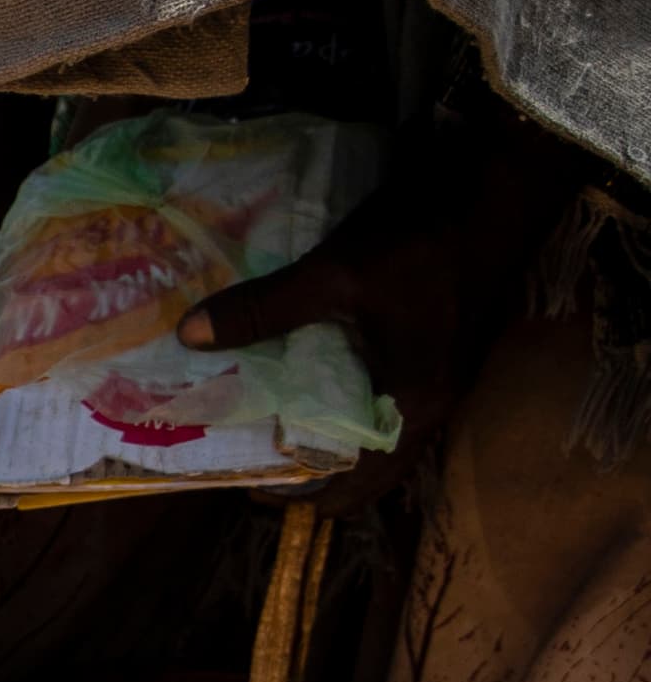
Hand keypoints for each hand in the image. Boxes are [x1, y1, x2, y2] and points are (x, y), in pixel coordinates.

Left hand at [179, 106, 585, 504]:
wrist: (491, 186)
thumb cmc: (421, 238)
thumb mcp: (332, 275)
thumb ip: (263, 310)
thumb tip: (191, 336)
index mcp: (413, 404)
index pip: (354, 486)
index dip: (298, 496)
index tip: (243, 485)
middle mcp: (428, 402)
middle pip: (358, 462)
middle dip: (301, 463)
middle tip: (240, 451)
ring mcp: (433, 374)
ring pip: (367, 424)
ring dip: (318, 427)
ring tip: (258, 417)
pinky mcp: (428, 346)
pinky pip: (376, 388)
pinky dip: (336, 391)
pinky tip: (296, 371)